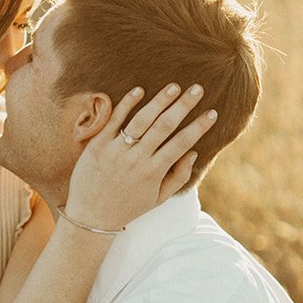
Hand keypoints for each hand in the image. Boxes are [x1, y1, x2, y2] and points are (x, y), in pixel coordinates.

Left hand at [64, 83, 215, 232]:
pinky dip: (127, 104)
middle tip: (198, 88)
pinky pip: (114, 119)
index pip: (182, 143)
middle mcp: (136, 159)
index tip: (213, 112)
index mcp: (153, 172)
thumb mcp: (158, 199)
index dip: (199, 127)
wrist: (90, 215)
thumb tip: (194, 152)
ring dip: (159, 101)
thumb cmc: (128, 206)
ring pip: (141, 119)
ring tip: (174, 86)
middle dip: (183, 105)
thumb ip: (179, 177)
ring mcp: (116, 150)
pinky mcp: (98, 144)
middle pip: (164, 126)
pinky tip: (140, 90)